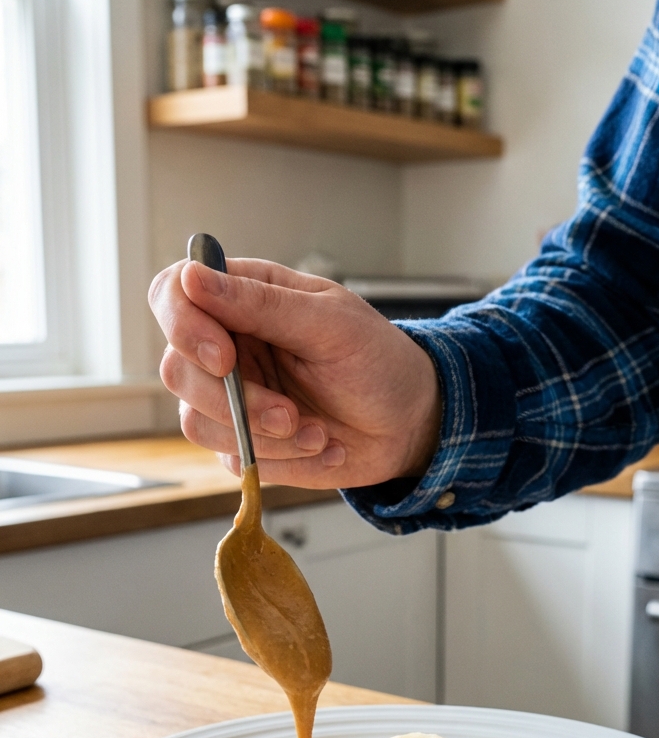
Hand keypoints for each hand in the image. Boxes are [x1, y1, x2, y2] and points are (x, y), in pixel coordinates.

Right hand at [149, 257, 441, 488]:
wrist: (407, 422)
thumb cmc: (377, 360)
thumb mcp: (330, 323)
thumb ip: (261, 302)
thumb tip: (193, 275)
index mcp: (242, 299)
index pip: (171, 295)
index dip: (183, 326)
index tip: (225, 358)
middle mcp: (226, 346)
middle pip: (177, 371)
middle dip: (235, 402)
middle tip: (291, 414)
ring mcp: (230, 398)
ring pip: (198, 424)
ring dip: (264, 437)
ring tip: (319, 433)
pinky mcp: (244, 443)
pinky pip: (236, 459)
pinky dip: (285, 461)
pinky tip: (324, 448)